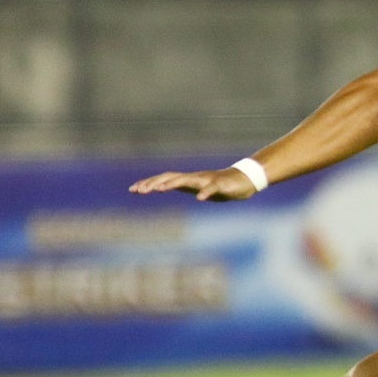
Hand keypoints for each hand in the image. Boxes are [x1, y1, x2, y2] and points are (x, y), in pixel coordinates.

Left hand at [129, 167, 259, 200]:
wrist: (244, 180)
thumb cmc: (219, 186)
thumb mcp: (196, 188)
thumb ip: (181, 187)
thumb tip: (163, 187)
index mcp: (187, 180)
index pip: (164, 179)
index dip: (149, 183)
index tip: (133, 189)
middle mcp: (194, 177)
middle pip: (170, 177)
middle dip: (154, 183)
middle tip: (140, 190)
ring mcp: (206, 180)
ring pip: (186, 180)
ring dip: (172, 184)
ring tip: (159, 189)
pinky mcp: (220, 184)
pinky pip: (212, 188)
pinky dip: (205, 192)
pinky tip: (199, 198)